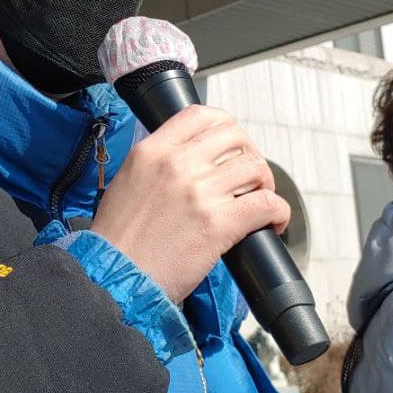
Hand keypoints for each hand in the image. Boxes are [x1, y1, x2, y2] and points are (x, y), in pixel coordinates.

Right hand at [90, 105, 289, 301]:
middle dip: (249, 153)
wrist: (114, 276)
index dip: (225, 125)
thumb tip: (189, 160)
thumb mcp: (127, 182)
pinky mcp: (218, 223)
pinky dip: (278, 211)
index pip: (201, 115)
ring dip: (265, 184)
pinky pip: (266, 204)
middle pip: (235, 136)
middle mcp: (177, 164)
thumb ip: (156, 164)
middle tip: (248, 175)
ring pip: (255, 168)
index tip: (231, 143)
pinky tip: (272, 222)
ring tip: (259, 200)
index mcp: (152, 151)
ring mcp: (199, 192)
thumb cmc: (117, 240)